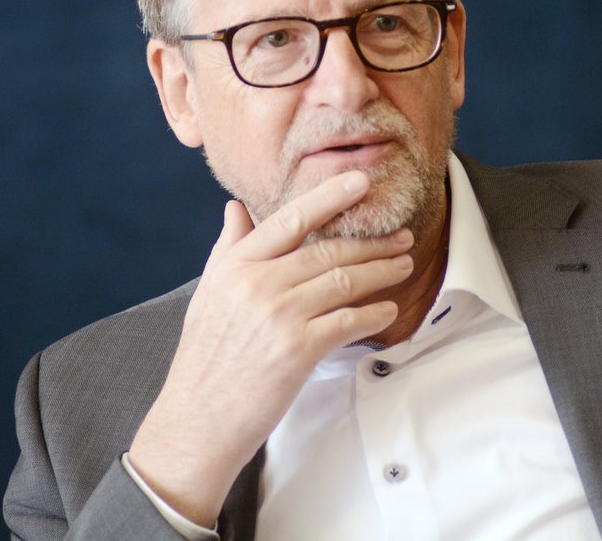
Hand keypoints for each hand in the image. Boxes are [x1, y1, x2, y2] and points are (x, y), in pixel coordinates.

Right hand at [127, 170, 412, 526]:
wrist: (198, 420)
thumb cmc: (206, 359)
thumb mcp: (209, 294)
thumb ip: (229, 247)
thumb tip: (236, 207)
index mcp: (236, 266)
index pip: (291, 219)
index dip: (330, 196)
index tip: (360, 181)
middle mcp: (257, 284)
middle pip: (327, 250)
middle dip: (371, 241)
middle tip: (400, 235)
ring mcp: (278, 316)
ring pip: (343, 281)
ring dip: (380, 272)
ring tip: (403, 264)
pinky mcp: (297, 349)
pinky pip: (348, 321)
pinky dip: (374, 313)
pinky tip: (388, 309)